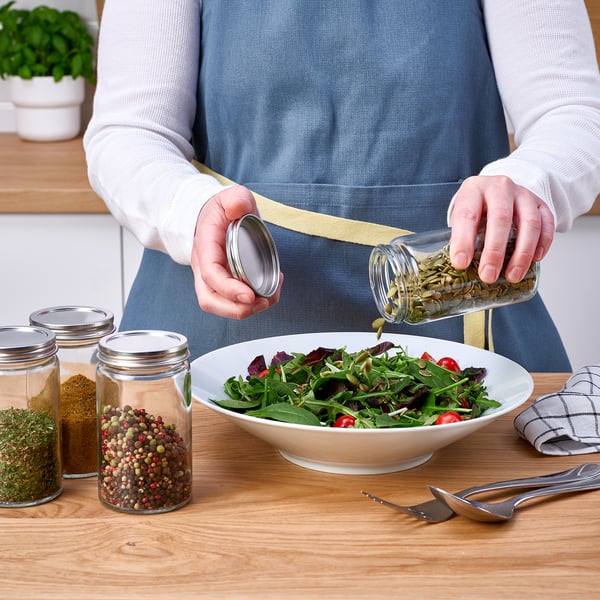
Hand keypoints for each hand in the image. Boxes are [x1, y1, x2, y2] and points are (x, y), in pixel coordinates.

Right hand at [191, 185, 282, 318]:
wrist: (216, 216)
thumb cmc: (223, 209)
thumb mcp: (231, 196)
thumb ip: (236, 199)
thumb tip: (238, 209)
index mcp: (205, 247)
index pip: (211, 275)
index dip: (229, 290)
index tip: (249, 296)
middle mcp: (204, 267)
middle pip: (210, 300)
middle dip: (236, 309)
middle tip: (262, 303)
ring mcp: (213, 279)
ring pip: (220, 306)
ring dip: (245, 310)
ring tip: (269, 299)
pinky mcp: (225, 284)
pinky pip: (233, 302)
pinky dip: (253, 303)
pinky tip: (270, 290)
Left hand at [448, 175, 554, 282]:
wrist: (494, 190)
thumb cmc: (476, 208)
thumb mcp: (460, 218)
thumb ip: (460, 238)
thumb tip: (460, 269)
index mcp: (473, 191)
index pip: (467, 215)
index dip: (463, 241)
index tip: (461, 264)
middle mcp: (499, 188)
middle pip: (501, 218)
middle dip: (494, 251)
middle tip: (488, 275)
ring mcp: (522, 194)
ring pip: (529, 222)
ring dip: (522, 253)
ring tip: (512, 275)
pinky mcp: (540, 202)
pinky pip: (547, 222)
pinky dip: (543, 243)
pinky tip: (535, 259)